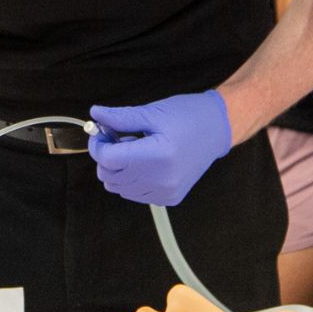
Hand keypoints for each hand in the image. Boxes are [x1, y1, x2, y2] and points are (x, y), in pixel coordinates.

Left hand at [87, 90, 234, 207]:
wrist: (217, 130)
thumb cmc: (187, 116)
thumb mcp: (152, 113)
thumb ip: (121, 118)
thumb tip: (95, 114)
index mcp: (157, 156)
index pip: (108, 159)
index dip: (98, 145)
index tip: (102, 133)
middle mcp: (161, 180)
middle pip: (109, 176)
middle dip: (106, 156)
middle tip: (118, 138)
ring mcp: (166, 192)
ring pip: (119, 188)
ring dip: (118, 169)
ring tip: (135, 150)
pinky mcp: (169, 199)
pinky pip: (135, 194)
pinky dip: (132, 179)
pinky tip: (145, 162)